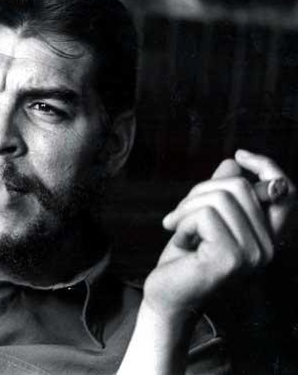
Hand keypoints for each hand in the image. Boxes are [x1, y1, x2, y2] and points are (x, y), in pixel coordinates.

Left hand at [142, 149, 295, 320]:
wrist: (167, 296)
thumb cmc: (184, 258)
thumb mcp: (203, 218)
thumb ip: (220, 193)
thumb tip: (233, 162)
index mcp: (266, 236)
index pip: (285, 191)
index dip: (266, 166)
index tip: (238, 155)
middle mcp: (268, 247)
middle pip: (239, 186)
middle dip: (199, 192)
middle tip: (178, 215)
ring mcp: (253, 254)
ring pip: (220, 197)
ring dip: (186, 208)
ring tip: (176, 228)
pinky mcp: (231, 258)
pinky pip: (205, 215)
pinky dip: (183, 221)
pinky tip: (180, 240)